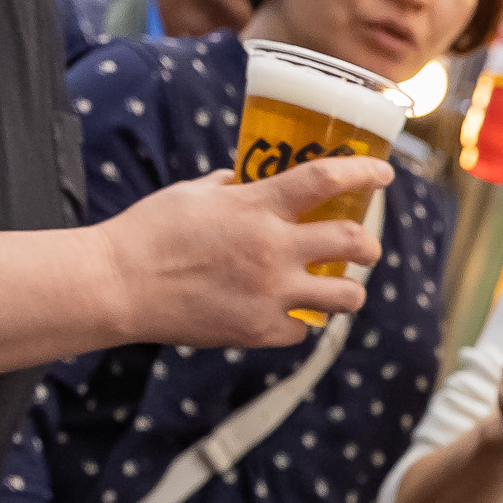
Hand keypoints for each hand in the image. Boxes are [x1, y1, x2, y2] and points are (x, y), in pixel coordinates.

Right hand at [93, 158, 392, 349]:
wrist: (118, 285)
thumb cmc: (150, 232)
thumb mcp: (192, 194)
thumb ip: (232, 189)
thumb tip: (248, 182)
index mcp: (256, 207)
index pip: (325, 180)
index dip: (363, 172)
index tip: (385, 173)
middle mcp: (273, 249)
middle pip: (353, 243)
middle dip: (369, 245)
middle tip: (366, 248)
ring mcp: (271, 294)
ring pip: (347, 297)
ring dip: (350, 291)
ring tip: (341, 288)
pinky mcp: (261, 330)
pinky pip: (303, 328)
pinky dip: (299, 320)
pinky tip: (287, 314)